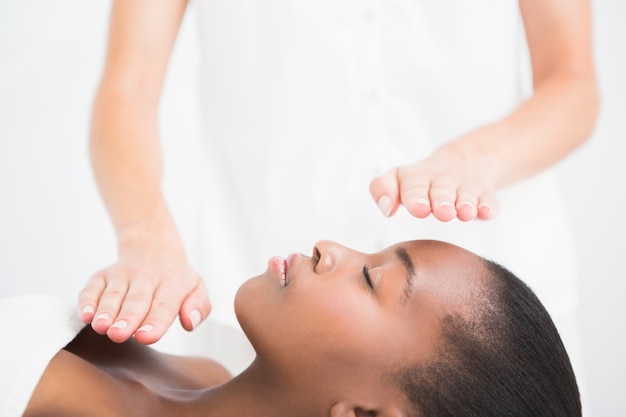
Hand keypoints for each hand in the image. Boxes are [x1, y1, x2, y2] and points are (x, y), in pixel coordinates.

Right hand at [78, 250, 210, 343]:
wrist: (153, 249)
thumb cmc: (175, 280)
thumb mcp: (196, 289)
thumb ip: (199, 307)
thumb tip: (190, 322)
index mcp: (172, 284)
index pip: (164, 305)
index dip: (155, 322)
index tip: (146, 337)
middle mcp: (146, 278)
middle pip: (136, 301)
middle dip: (127, 318)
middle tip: (119, 335)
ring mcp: (121, 276)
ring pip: (113, 294)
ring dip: (105, 311)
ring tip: (101, 327)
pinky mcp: (101, 276)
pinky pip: (91, 288)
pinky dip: (87, 301)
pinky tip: (86, 316)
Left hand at [369, 146, 499, 221]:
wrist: (462, 162)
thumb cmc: (421, 181)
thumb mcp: (397, 179)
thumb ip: (381, 189)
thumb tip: (385, 209)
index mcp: (416, 178)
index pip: (413, 186)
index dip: (414, 197)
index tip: (417, 209)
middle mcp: (441, 181)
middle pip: (441, 191)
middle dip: (442, 201)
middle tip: (442, 212)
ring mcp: (464, 187)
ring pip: (465, 195)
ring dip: (465, 204)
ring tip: (464, 213)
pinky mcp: (484, 193)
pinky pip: (488, 199)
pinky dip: (488, 206)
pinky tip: (487, 212)